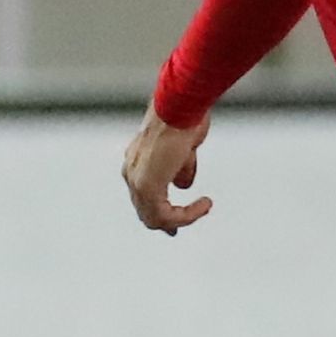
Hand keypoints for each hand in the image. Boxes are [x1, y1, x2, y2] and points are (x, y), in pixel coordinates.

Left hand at [123, 109, 212, 235]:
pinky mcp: (147, 187)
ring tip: (203, 208)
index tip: (178, 219)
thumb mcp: (184, 149)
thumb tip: (183, 185)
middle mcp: (132, 172)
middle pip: (145, 211)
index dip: (161, 211)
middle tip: (179, 230)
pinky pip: (166, 215)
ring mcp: (137, 181)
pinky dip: (186, 215)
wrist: (179, 106)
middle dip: (166, 222)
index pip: (144, 196)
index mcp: (136, 161)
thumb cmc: (183, 116)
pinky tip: (203, 205)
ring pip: (154, 218)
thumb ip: (181, 169)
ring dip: (181, 218)